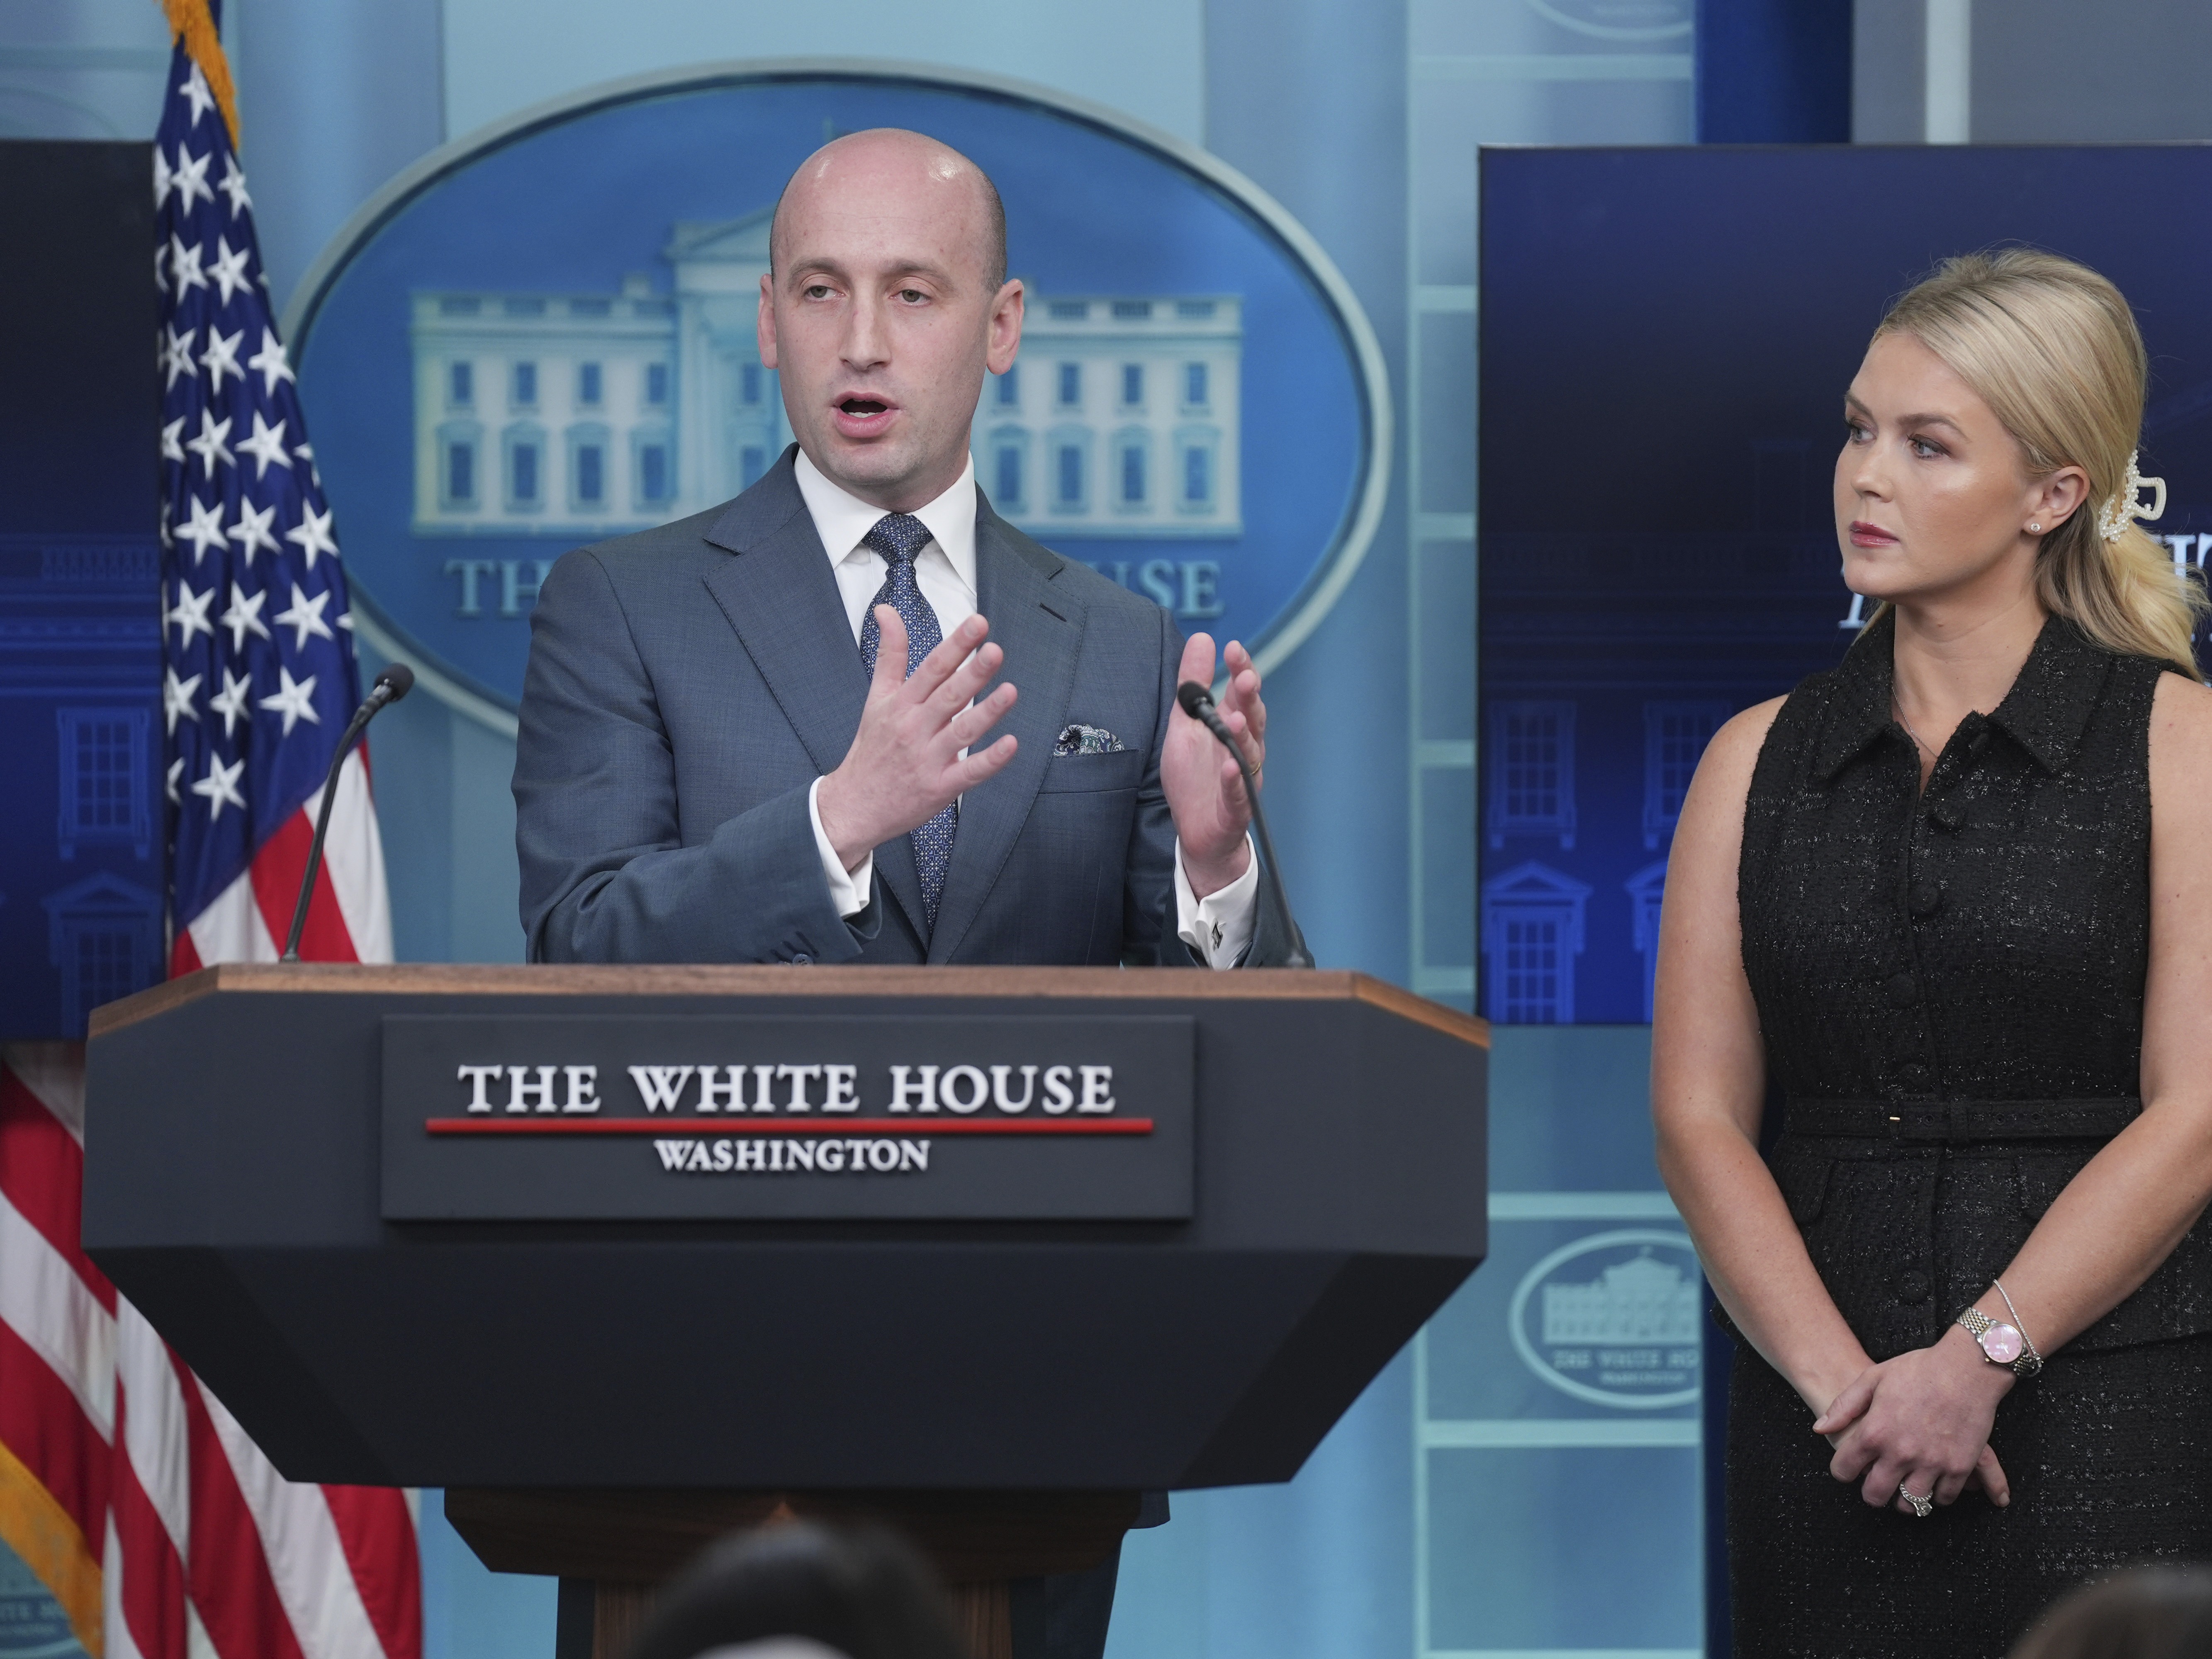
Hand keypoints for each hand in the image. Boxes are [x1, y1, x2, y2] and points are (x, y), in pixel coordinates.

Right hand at [815, 607, 1018, 869]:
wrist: (855, 804)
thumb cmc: (871, 748)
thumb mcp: (876, 697)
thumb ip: (890, 654)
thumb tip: (886, 611)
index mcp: (901, 704)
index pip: (932, 668)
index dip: (956, 645)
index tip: (978, 624)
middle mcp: (915, 728)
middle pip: (948, 696)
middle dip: (973, 673)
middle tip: (994, 651)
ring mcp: (928, 759)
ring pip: (962, 731)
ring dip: (987, 711)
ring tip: (1010, 691)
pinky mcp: (940, 787)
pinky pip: (969, 772)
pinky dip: (990, 760)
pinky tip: (1010, 745)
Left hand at [1163, 634, 1262, 897]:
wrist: (1197, 833)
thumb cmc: (1194, 777)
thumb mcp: (1185, 725)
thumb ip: (1193, 685)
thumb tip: (1202, 637)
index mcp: (1231, 726)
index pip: (1240, 693)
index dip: (1241, 671)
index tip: (1233, 648)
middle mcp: (1243, 749)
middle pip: (1252, 719)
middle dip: (1250, 698)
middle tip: (1245, 677)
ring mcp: (1242, 779)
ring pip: (1248, 754)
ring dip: (1243, 735)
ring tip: (1234, 718)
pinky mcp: (1235, 810)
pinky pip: (1238, 795)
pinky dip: (1236, 782)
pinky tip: (1231, 769)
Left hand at [1813, 1326, 2013, 1512]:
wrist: (1966, 1368)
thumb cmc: (1918, 1369)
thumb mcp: (1872, 1378)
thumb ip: (1844, 1407)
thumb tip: (1820, 1429)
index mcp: (1874, 1432)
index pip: (1844, 1469)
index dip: (1842, 1471)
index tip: (1848, 1468)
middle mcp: (1900, 1453)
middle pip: (1875, 1495)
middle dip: (1872, 1493)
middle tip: (1876, 1485)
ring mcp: (1931, 1462)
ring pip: (1911, 1504)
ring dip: (1905, 1500)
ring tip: (1903, 1488)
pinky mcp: (1959, 1467)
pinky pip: (1943, 1497)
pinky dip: (1936, 1494)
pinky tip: (1932, 1483)